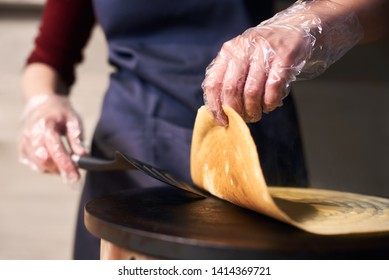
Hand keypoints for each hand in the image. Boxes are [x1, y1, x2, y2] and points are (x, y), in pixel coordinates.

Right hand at [19, 94, 86, 183]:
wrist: (43, 105)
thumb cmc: (61, 114)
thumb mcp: (73, 120)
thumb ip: (77, 138)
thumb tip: (83, 155)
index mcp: (45, 125)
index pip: (55, 148)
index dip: (65, 164)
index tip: (75, 177)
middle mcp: (32, 134)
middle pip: (44, 161)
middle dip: (61, 171)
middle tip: (75, 177)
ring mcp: (25, 142)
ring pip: (39, 166)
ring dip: (55, 170)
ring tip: (67, 165)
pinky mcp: (23, 150)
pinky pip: (34, 166)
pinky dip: (47, 168)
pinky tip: (56, 162)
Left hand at [202, 0, 362, 125]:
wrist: (296, 28)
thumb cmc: (264, 51)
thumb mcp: (242, 57)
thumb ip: (229, 78)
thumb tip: (221, 112)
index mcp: (228, 51)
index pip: (213, 83)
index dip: (215, 106)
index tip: (222, 121)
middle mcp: (243, 49)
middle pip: (231, 90)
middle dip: (236, 112)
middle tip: (243, 120)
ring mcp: (264, 51)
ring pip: (251, 92)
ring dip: (253, 110)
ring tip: (256, 115)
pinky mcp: (284, 56)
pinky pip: (273, 88)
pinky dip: (270, 102)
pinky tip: (271, 106)